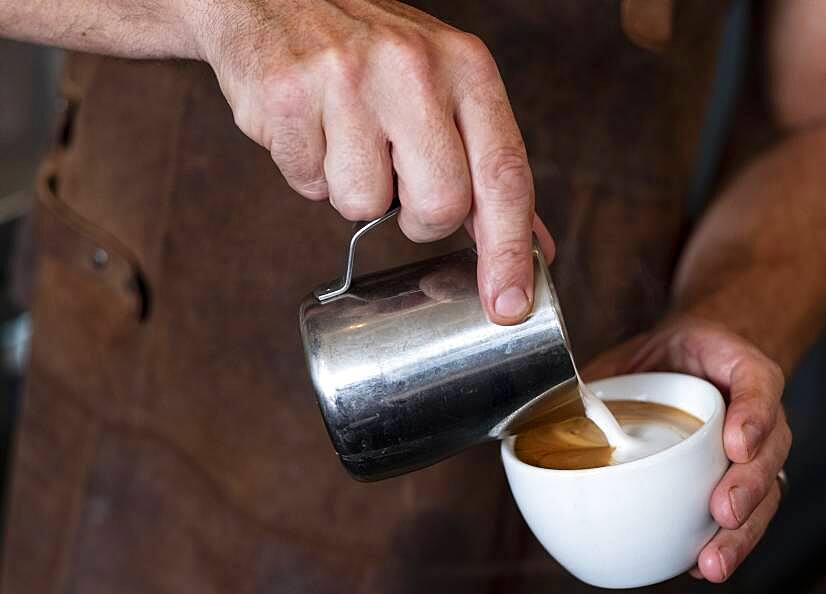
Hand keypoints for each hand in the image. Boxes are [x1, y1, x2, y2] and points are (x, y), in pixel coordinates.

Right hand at [191, 0, 554, 322]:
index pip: (505, 175)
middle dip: (417, 217)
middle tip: (397, 182)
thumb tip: (536, 249)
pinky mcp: (287, 96)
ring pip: (363, 204)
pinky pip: (308, 184)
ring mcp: (347, 79)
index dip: (509, 250)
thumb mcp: (447, 87)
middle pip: (439, 205)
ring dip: (352, 190)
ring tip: (343, 136)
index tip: (508, 305)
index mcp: (467, 67)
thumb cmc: (372, 54)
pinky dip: (308, 171)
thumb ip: (490, 168)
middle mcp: (414, 68)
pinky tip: (310, 127)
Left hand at [583, 314, 790, 582]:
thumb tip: (537, 411)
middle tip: (723, 512)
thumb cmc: (675, 356)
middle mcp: (757, 415)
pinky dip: (725, 542)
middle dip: (747, 488)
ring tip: (712, 561)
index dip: (753, 417)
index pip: (759, 388)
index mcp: (741, 372)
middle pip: (768, 453)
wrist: (702, 357)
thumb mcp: (652, 343)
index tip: (734, 444)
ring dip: (740, 533)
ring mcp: (757, 451)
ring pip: (765, 493)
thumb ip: (604, 374)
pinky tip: (701, 567)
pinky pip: (745, 514)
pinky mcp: (741, 479)